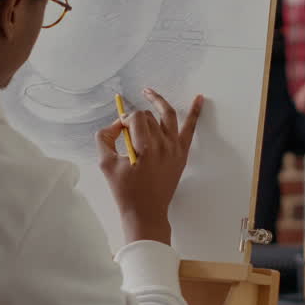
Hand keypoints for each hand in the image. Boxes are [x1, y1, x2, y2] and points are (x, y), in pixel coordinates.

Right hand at [96, 89, 204, 244]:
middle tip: (126, 132)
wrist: (145, 212)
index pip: (135, 118)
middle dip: (134, 119)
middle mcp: (163, 144)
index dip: (124, 120)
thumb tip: (115, 124)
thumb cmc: (125, 191)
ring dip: (159, 101)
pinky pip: (190, 128)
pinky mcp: (182, 154)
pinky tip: (199, 98)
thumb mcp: (106, 164)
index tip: (118, 132)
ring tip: (148, 92)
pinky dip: (195, 112)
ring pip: (167, 115)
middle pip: (148, 117)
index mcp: (145, 147)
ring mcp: (175, 148)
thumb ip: (104, 138)